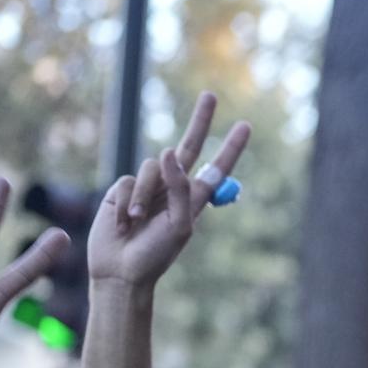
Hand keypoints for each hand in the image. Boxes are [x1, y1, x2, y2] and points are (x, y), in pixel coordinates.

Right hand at [88, 92, 250, 287]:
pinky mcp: (122, 190)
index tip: (246, 126)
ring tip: (137, 222)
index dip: (230, 149)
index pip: (216, 169)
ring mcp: (147, 187)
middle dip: (200, 121)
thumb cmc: (155, 255)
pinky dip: (126, 202)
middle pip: (188, 147)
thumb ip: (180, 190)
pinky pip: (126, 181)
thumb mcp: (178, 226)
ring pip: (152, 167)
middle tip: (211, 95)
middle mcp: (172, 189)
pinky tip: (123, 223)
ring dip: (143, 197)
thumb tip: (170, 153)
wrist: (121, 271)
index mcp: (193, 200)